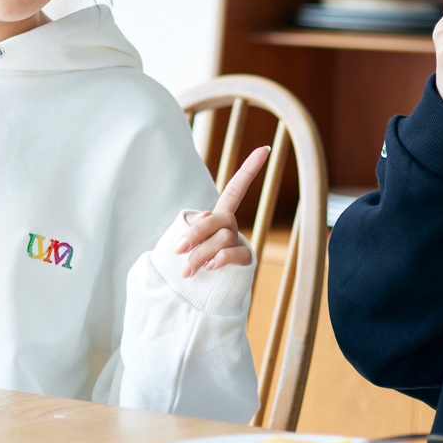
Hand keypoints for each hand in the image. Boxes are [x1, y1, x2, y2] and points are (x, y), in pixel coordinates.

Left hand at [175, 145, 270, 276]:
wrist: (194, 293)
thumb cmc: (187, 261)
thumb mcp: (185, 238)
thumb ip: (194, 224)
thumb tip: (205, 219)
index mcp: (220, 215)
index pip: (236, 188)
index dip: (250, 169)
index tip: (265, 149)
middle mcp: (232, 226)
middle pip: (220, 218)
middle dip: (196, 233)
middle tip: (178, 249)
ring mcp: (240, 243)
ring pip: (222, 239)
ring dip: (200, 255)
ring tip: (187, 270)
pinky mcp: (245, 261)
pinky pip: (234, 254)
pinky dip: (219, 260)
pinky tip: (210, 268)